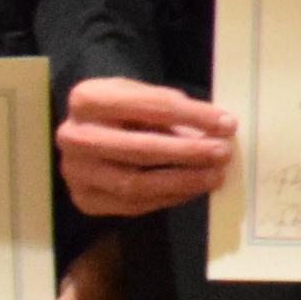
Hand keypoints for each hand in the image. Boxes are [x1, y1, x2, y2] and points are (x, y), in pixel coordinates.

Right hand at [61, 77, 234, 217]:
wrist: (86, 130)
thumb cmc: (122, 109)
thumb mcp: (140, 94)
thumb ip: (170, 107)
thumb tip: (217, 128)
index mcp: (87, 99)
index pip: (148, 107)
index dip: (192, 116)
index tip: (227, 123)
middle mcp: (73, 137)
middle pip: (139, 149)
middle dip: (188, 153)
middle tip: (222, 153)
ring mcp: (76, 172)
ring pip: (136, 184)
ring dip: (182, 182)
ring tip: (215, 176)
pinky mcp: (85, 200)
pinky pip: (134, 205)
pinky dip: (169, 198)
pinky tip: (193, 188)